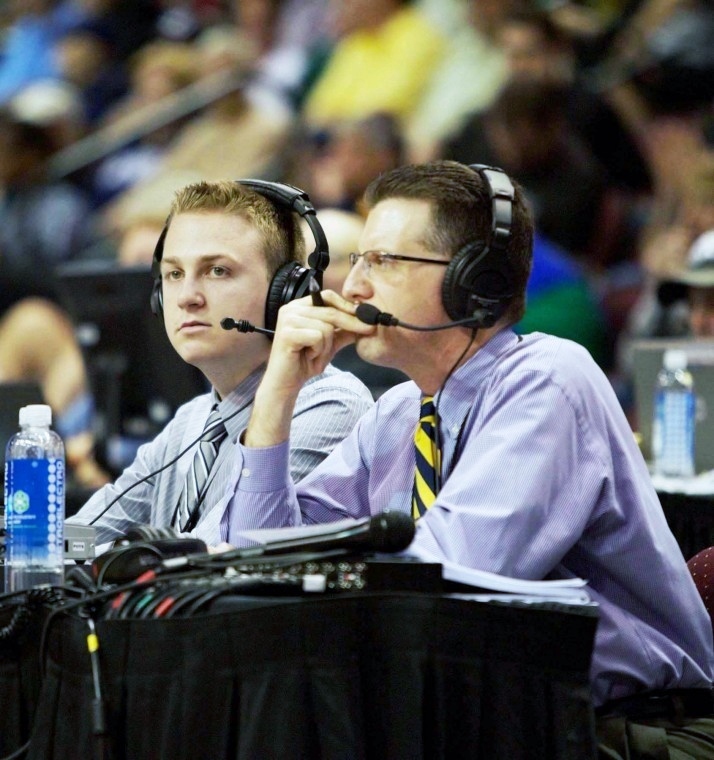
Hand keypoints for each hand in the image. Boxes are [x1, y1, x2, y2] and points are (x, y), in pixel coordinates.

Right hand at [246, 290, 374, 447]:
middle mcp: (291, 309)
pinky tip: (308, 356)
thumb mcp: (329, 344)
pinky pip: (317, 337)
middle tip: (369, 329)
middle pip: (330, 311)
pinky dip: (318, 351)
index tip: (366, 315)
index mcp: (299, 307)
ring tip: (315, 355)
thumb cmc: (304, 362)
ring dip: (326, 346)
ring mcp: (287, 320)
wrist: (286, 383)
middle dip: (352, 323)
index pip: (327, 296)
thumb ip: (343, 331)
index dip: (347, 305)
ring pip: (326, 327)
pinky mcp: (287, 333)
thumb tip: (366, 321)